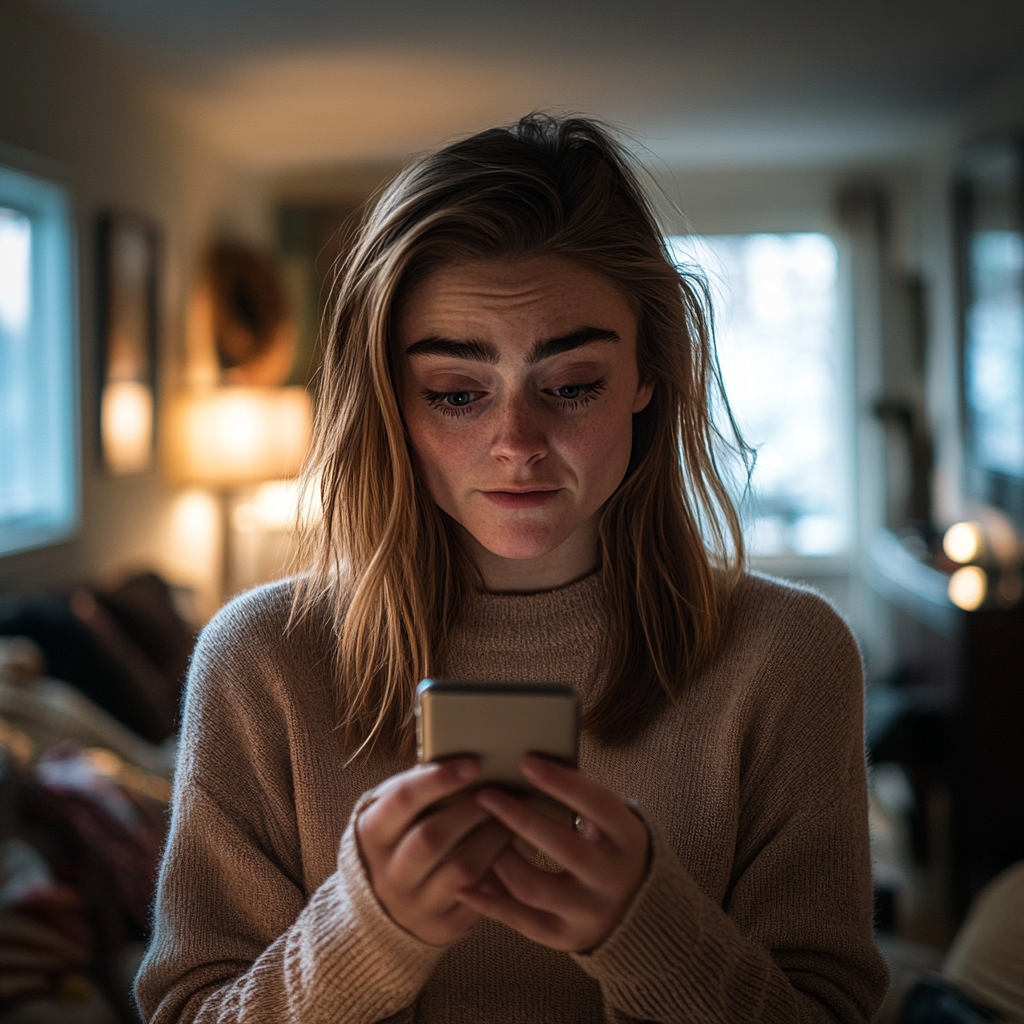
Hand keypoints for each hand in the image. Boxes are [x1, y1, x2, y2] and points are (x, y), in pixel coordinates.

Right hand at [356, 758, 513, 945]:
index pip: (403, 799)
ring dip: (494, 839)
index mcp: (371, 835)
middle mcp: (388, 874)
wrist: (381, 908)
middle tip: (503, 791)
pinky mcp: (441, 929)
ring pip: (462, 870)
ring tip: (513, 818)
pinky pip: (479, 899)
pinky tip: (513, 851)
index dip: (439, 779)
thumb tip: (466, 759)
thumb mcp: (392, 813)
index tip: (474, 763)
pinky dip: (499, 872)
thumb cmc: (398, 839)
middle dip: (472, 810)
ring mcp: (414, 906)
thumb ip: (419, 789)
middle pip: (433, 837)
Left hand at [457, 754, 649, 952]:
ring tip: (475, 832)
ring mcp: (588, 913)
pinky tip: (463, 883)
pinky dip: (488, 902)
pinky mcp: (562, 936)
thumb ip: (577, 797)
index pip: (597, 805)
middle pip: (564, 847)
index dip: (562, 782)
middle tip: (485, 795)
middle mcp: (613, 879)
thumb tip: (525, 765)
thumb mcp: (607, 821)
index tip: (525, 761)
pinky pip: (518, 920)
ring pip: (532, 887)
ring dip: (498, 856)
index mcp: (628, 840)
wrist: (631, 908)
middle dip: (520, 819)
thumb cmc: (606, 846)